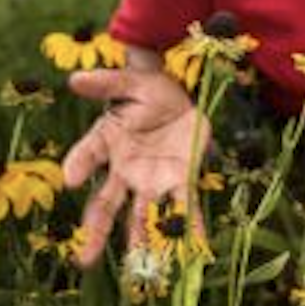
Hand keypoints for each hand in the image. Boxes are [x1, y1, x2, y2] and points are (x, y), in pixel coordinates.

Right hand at [61, 68, 209, 266]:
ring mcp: (154, 179)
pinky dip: (190, 227)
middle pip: (107, 204)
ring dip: (141, 238)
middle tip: (85, 258)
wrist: (183, 96)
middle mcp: (126, 170)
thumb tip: (76, 79)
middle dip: (96, 231)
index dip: (78, 166)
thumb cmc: (151, 91)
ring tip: (139, 263)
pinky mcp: (182, 178)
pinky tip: (195, 246)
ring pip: (143, 214)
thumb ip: (107, 83)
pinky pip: (185, 205)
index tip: (70, 178)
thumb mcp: (133, 83)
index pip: (87, 156)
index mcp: (108, 145)